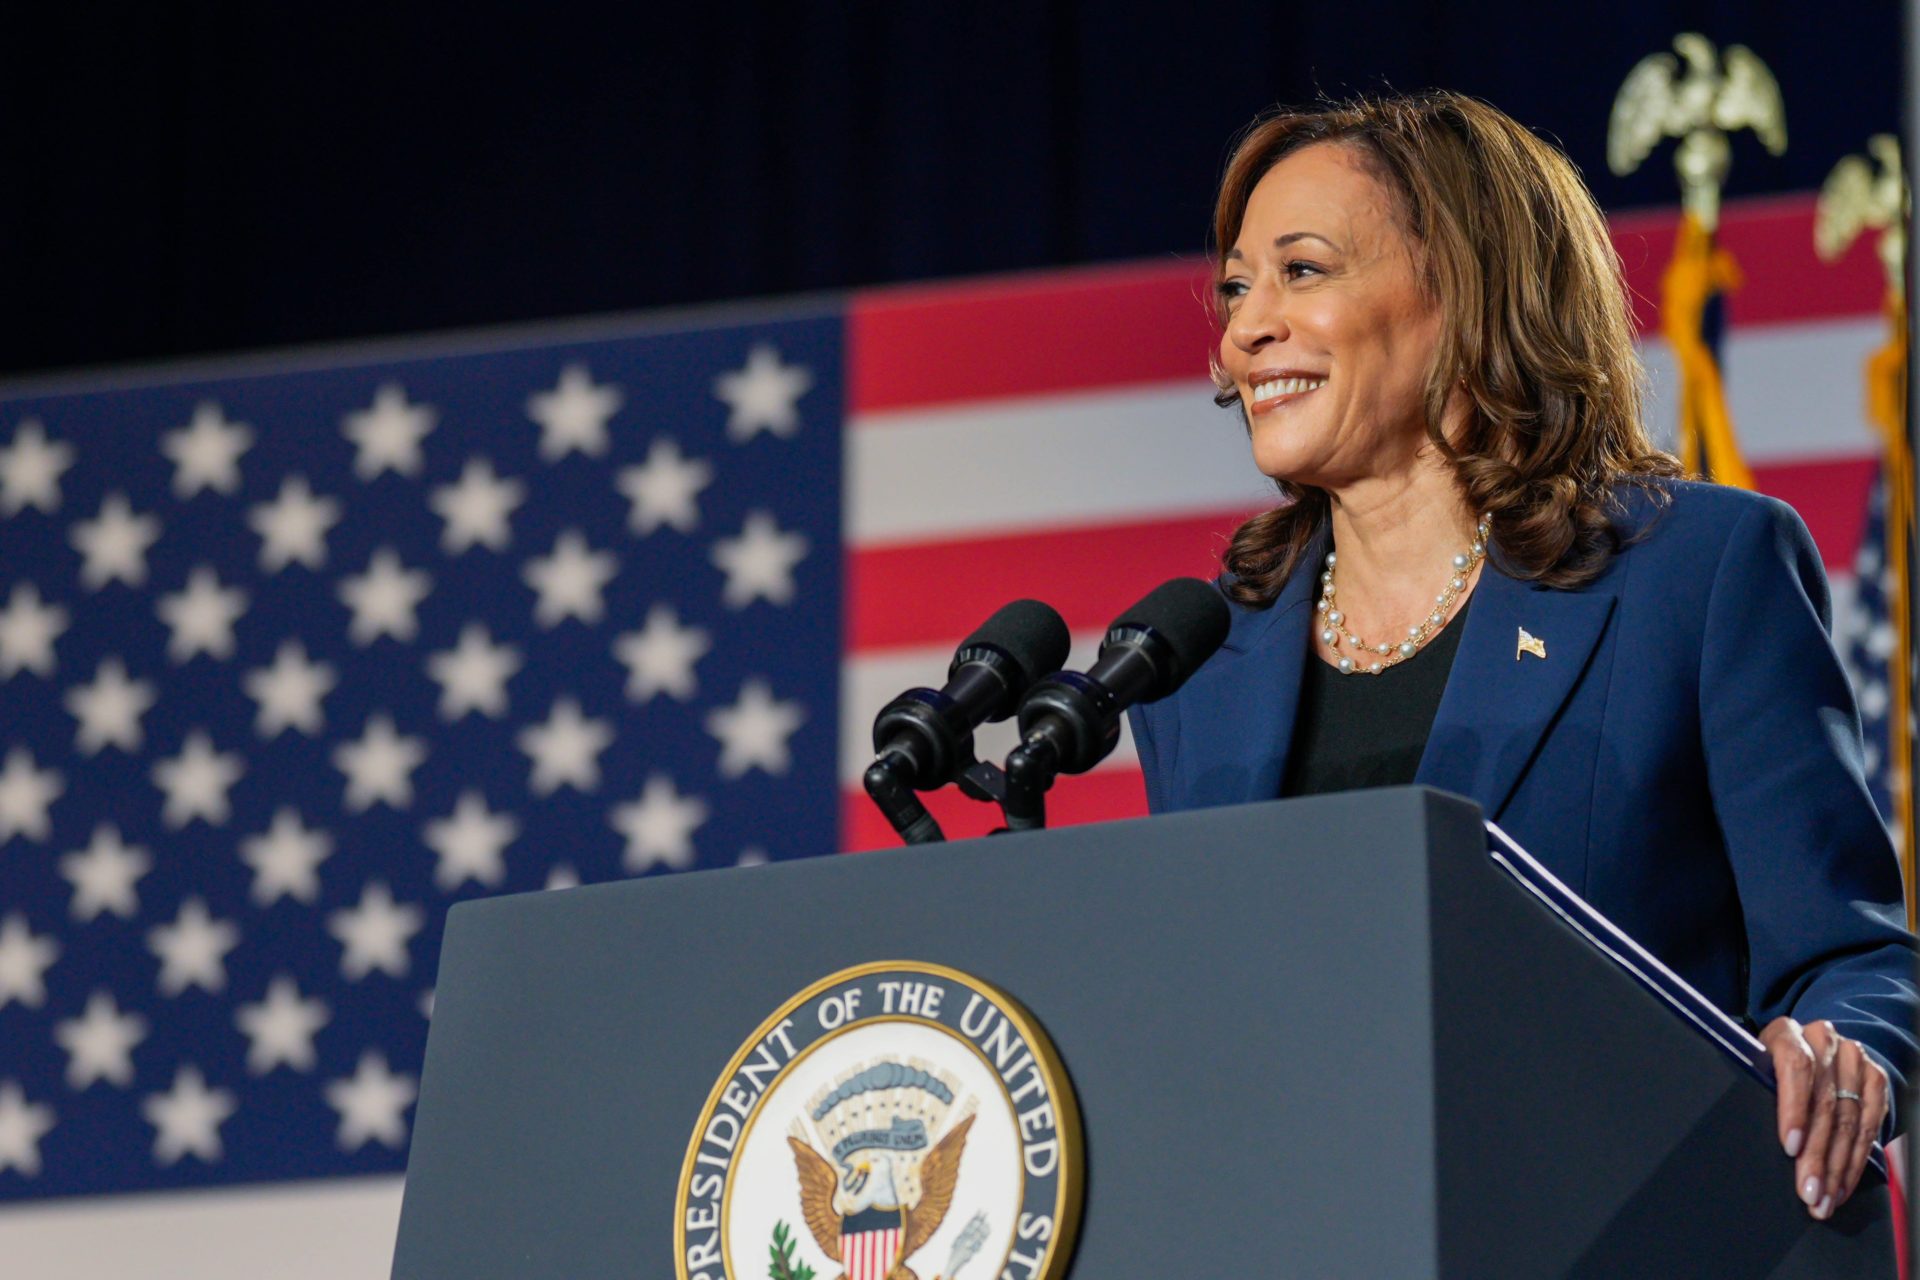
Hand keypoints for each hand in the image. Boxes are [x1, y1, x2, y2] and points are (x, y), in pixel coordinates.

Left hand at [1759, 1017, 1889, 1217]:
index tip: (1789, 1147)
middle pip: (1824, 1104)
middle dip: (1816, 1156)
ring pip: (1849, 1120)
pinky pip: (1870, 1125)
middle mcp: (1823, 1041)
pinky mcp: (1875, 1078)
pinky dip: (1856, 1160)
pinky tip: (1841, 1185)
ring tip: (1823, 1199)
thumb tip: (1738, 1138)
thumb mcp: (1753, 1069)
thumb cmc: (1767, 1068)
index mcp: (1785, 1033)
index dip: (1794, 1109)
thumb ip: (1752, 1089)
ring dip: (1836, 1167)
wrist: (1810, 1048)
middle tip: (1808, 1192)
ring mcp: (1853, 1058)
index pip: (1795, 1067)